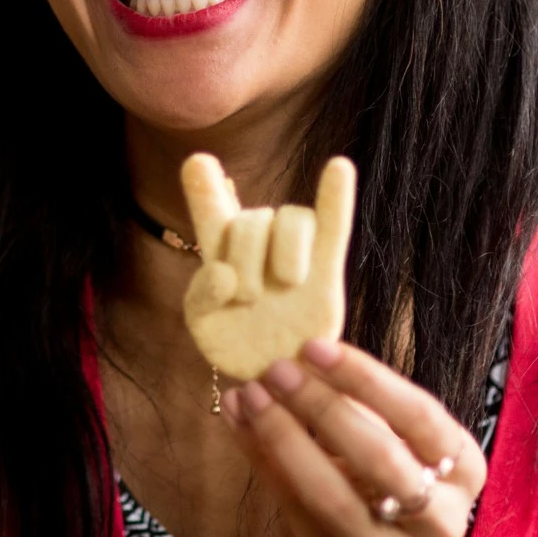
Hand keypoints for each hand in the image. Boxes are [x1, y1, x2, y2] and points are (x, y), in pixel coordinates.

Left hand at [180, 154, 355, 380]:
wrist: (276, 375)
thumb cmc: (234, 343)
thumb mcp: (203, 324)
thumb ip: (202, 296)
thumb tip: (226, 274)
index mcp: (221, 250)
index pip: (211, 209)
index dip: (204, 186)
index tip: (199, 161)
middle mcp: (258, 244)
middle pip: (254, 220)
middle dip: (246, 256)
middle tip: (246, 298)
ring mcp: (295, 255)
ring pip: (293, 218)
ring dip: (286, 251)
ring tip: (285, 285)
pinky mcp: (327, 271)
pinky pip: (335, 226)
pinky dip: (336, 197)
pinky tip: (339, 167)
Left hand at [222, 339, 486, 536]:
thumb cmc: (378, 481)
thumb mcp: (387, 438)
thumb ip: (355, 400)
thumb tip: (298, 349)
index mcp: (464, 469)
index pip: (420, 416)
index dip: (366, 379)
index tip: (314, 346)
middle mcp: (442, 521)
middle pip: (378, 457)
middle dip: (320, 406)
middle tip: (275, 369)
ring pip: (332, 494)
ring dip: (283, 437)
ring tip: (249, 395)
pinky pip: (295, 512)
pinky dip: (262, 462)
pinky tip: (239, 423)